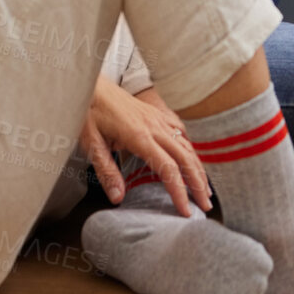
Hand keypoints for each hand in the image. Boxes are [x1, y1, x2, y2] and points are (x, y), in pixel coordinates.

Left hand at [79, 77, 209, 215]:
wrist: (91, 82)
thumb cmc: (88, 110)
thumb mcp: (90, 142)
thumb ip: (106, 170)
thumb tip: (118, 197)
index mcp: (139, 135)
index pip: (168, 168)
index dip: (179, 192)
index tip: (185, 211)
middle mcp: (154, 127)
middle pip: (186, 158)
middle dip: (198, 184)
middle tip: (206, 206)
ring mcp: (158, 119)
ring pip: (187, 146)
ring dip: (199, 169)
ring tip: (205, 190)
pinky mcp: (156, 115)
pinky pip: (181, 133)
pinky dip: (191, 151)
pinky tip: (193, 162)